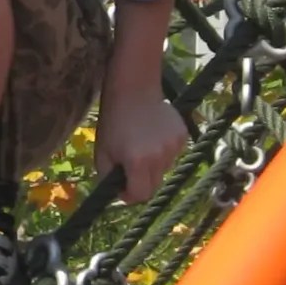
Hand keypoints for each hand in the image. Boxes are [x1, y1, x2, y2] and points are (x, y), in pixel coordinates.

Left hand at [95, 84, 187, 203]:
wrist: (133, 89)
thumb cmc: (113, 121)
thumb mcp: (102, 152)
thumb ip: (108, 178)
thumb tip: (119, 193)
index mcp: (138, 162)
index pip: (140, 195)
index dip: (129, 194)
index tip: (123, 187)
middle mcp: (160, 157)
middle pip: (154, 185)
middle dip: (141, 181)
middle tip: (131, 166)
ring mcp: (174, 146)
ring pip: (164, 169)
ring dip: (153, 165)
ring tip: (142, 145)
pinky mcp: (183, 136)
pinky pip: (173, 154)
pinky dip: (163, 151)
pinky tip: (154, 135)